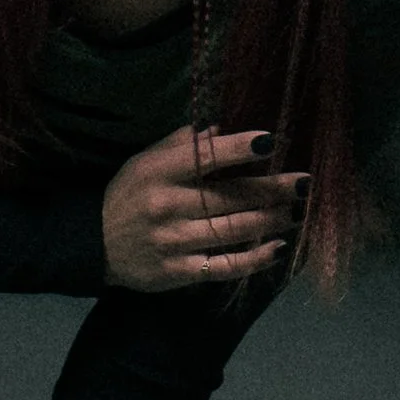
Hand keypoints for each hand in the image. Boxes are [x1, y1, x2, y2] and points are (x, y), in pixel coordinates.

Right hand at [101, 126, 302, 293]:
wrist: (93, 243)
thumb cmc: (127, 194)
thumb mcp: (145, 160)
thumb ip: (181, 144)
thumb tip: (221, 129)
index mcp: (160, 172)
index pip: (206, 156)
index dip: (241, 148)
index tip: (272, 141)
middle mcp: (169, 206)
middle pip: (232, 196)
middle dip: (274, 189)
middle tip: (306, 184)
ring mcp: (175, 241)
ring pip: (234, 231)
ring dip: (273, 220)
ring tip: (298, 211)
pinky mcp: (179, 271)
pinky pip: (225, 267)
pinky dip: (255, 259)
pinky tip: (278, 248)